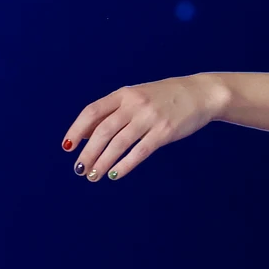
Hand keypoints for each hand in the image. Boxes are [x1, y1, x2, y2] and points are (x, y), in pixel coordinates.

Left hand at [62, 74, 220, 181]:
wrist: (201, 93)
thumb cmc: (166, 97)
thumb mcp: (137, 96)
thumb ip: (114, 112)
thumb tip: (86, 134)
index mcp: (124, 94)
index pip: (92, 112)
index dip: (77, 130)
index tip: (68, 147)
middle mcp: (134, 104)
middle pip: (103, 131)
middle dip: (88, 153)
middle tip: (80, 169)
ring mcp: (150, 118)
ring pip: (119, 144)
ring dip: (103, 162)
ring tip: (94, 176)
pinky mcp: (164, 132)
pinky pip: (139, 152)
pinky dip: (124, 165)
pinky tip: (115, 174)